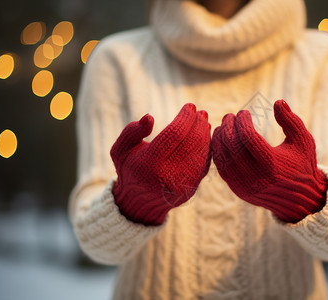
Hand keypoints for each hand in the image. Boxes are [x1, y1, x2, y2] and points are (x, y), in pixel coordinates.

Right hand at [110, 103, 211, 224]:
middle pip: (190, 143)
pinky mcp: (191, 190)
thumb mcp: (120, 150)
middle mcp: (166, 175)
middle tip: (201, 112)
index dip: (185, 118)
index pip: (174, 134)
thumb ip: (131, 132)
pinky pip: (203, 165)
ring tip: (204, 121)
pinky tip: (206, 137)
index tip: (190, 106)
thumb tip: (150, 117)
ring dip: (205, 135)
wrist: (138, 202)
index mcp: (148, 164)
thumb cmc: (129, 169)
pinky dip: (207, 149)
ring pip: (200, 154)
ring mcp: (181, 184)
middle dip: (197, 124)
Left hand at [212, 100, 326, 222]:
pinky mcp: (238, 190)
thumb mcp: (303, 141)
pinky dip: (219, 153)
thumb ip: (291, 121)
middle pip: (232, 146)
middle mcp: (256, 177)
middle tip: (230, 116)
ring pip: (223, 158)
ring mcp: (245, 186)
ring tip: (224, 126)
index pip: (248, 138)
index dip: (242, 121)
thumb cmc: (302, 164)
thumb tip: (278, 102)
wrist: (300, 199)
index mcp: (272, 164)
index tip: (244, 112)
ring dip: (220, 138)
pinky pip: (222, 169)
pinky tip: (221, 140)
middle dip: (228, 127)